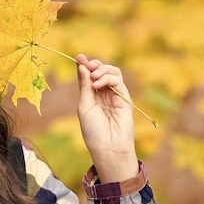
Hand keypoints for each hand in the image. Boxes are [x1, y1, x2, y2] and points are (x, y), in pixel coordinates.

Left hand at [76, 54, 138, 181]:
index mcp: (91, 95)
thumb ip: (84, 86)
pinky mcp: (124, 98)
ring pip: (112, 72)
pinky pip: (118, 80)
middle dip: (94, 64)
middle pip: (101, 70)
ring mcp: (115, 94)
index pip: (88, 75)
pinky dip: (108, 77)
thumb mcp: (84, 105)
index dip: (84, 65)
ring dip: (102, 69)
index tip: (78, 57)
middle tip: (87, 64)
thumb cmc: (93, 130)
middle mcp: (103, 93)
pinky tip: (99, 83)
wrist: (107, 146)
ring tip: (94, 76)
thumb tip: (81, 66)